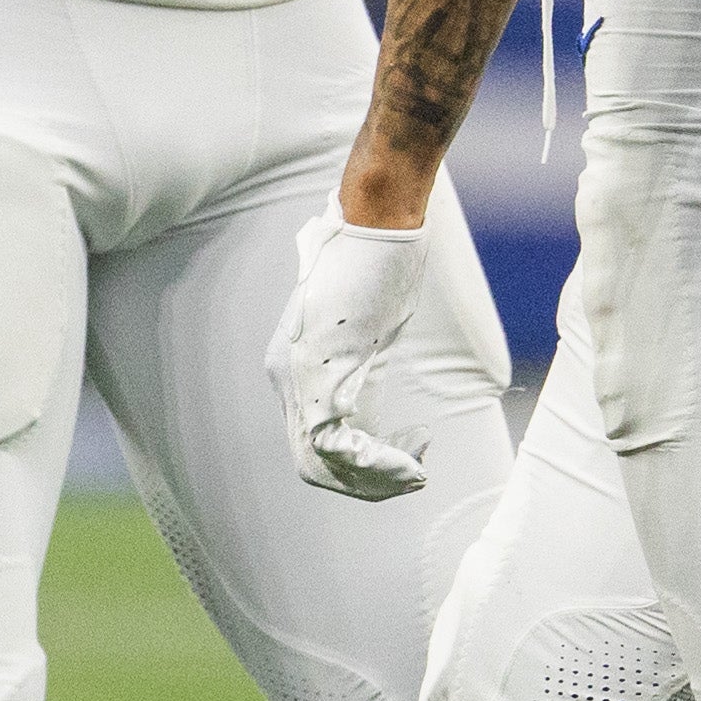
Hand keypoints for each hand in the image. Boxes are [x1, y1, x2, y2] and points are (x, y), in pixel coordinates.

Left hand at [265, 204, 431, 499]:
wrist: (375, 216)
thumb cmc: (376, 252)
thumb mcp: (362, 315)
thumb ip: (355, 348)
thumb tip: (368, 357)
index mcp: (292, 364)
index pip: (313, 439)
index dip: (359, 461)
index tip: (405, 447)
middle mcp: (286, 376)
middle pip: (310, 463)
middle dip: (365, 483)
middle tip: (411, 475)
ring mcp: (299, 376)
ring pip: (320, 465)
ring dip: (374, 482)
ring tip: (415, 473)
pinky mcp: (321, 371)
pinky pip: (339, 446)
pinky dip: (379, 464)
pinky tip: (411, 459)